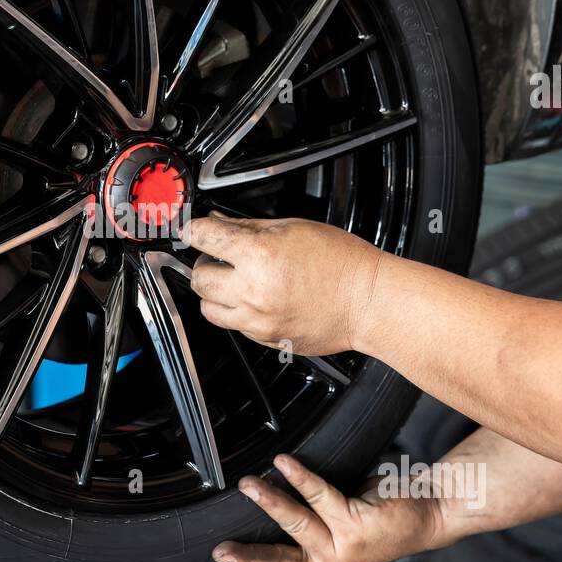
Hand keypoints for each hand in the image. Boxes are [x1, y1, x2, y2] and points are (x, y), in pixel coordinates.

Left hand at [181, 214, 382, 355]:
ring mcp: (257, 320)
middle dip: (206, 264)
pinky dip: (237, 311)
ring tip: (236, 281)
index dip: (193, 229)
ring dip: (215, 292)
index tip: (192, 228)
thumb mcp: (293, 228)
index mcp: (259, 255)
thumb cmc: (341, 262)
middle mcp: (253, 291)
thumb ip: (249, 227)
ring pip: (208, 308)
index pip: (202, 237)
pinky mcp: (265, 339)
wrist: (369, 301)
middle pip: (198, 279)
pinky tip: (257, 298)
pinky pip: (233, 325)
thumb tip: (220, 222)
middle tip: (220, 257)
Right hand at [197, 454, 438, 561]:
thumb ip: (301, 536)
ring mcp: (342, 548)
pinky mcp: (355, 523)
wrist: (426, 515)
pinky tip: (283, 462)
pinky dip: (299, 477)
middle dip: (246, 561)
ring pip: (297, 526)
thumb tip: (254, 508)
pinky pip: (321, 495)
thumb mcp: (332, 536)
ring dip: (270, 503)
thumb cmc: (373, 518)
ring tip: (246, 485)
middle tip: (218, 553)